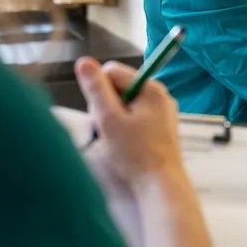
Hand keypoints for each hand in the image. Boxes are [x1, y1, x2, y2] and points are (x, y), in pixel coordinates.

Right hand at [75, 56, 181, 179]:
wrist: (160, 185)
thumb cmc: (135, 154)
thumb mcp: (109, 119)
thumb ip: (96, 89)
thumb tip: (83, 62)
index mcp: (150, 88)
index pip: (112, 72)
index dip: (98, 91)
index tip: (101, 114)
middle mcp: (159, 95)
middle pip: (119, 88)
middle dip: (106, 107)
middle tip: (108, 130)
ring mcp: (162, 111)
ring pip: (125, 104)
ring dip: (113, 119)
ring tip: (116, 140)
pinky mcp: (161, 127)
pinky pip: (135, 118)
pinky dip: (125, 128)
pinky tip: (125, 144)